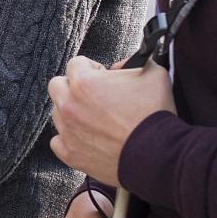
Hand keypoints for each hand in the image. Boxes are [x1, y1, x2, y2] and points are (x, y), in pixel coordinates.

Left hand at [48, 55, 175, 186]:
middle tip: (94, 95)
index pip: (76, 63)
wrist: (159, 155)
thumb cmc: (156, 115)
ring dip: (72, 112)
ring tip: (96, 119)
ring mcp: (68, 131)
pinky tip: (87, 138)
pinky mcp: (71, 154)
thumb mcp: (152, 74)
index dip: (92, 67)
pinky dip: (70, 139)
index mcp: (84, 82)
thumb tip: (119, 68)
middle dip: (73, 86)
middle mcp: (69, 105)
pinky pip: (57, 142)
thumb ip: (132, 63)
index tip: (103, 76)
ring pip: (58, 113)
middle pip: (57, 86)